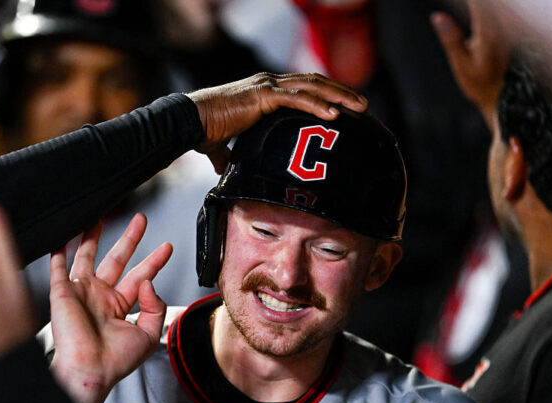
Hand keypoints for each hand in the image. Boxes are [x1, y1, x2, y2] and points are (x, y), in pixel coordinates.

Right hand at [49, 214, 170, 402]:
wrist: (90, 371)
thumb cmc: (115, 361)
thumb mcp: (148, 334)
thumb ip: (155, 306)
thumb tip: (150, 281)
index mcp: (120, 306)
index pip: (141, 276)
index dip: (154, 261)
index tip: (167, 247)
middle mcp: (101, 296)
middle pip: (118, 259)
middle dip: (130, 238)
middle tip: (141, 220)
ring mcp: (81, 292)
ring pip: (88, 257)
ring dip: (92, 236)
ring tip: (99, 216)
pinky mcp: (62, 293)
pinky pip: (58, 268)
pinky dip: (58, 252)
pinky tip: (61, 237)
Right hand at [187, 72, 368, 172]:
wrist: (188, 122)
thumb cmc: (203, 131)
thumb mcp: (223, 145)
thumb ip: (229, 155)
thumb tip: (227, 171)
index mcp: (264, 91)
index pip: (303, 87)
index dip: (326, 95)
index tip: (346, 108)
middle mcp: (268, 83)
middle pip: (315, 82)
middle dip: (341, 92)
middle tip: (363, 106)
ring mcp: (266, 86)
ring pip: (312, 86)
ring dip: (338, 96)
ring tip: (359, 107)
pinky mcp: (262, 95)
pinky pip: (297, 98)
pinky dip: (318, 105)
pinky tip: (334, 115)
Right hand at [431, 0, 509, 125]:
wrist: (501, 96)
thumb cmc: (479, 85)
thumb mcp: (461, 65)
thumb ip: (451, 39)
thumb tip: (437, 16)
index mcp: (488, 33)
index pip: (478, 4)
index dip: (469, 0)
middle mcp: (502, 27)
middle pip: (492, 4)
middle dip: (473, 1)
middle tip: (460, 2)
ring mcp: (508, 29)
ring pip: (498, 7)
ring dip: (477, 5)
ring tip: (468, 5)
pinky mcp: (509, 31)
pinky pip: (502, 11)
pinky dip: (486, 8)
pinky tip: (475, 8)